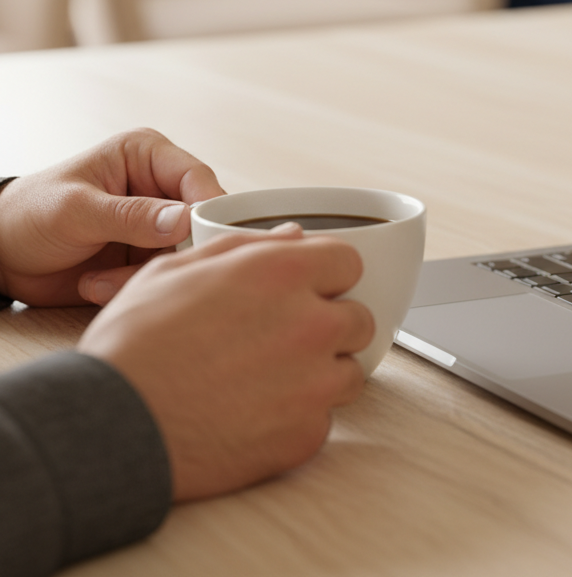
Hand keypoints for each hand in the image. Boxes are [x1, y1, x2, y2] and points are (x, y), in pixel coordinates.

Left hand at [0, 128, 224, 305]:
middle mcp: (158, 187)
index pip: (196, 177)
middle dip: (170, 250)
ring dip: (140, 273)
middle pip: (196, 219)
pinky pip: (160, 274)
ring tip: (99, 281)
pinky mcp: (146, 254)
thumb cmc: (30, 214)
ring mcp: (154, 223)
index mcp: (146, 156)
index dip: (205, 207)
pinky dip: (129, 285)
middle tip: (141, 269)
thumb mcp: (76, 210)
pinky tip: (95, 284)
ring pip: (180, 253)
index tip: (199, 237)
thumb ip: (131, 215)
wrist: (1, 255)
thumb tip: (184, 219)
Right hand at [78, 226, 373, 499]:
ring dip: (322, 374)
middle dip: (331, 324)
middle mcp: (310, 323)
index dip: (327, 275)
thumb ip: (244, 248)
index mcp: (282, 273)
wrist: (112, 425)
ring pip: (350, 372)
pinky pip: (324, 421)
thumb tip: (290, 236)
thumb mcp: (177, 271)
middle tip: (287, 339)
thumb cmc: (134, 344)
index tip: (311, 289)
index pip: (349, 262)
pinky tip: (258, 416)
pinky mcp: (305, 435)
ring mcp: (313, 383)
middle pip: (359, 319)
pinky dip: (299, 420)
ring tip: (271, 380)